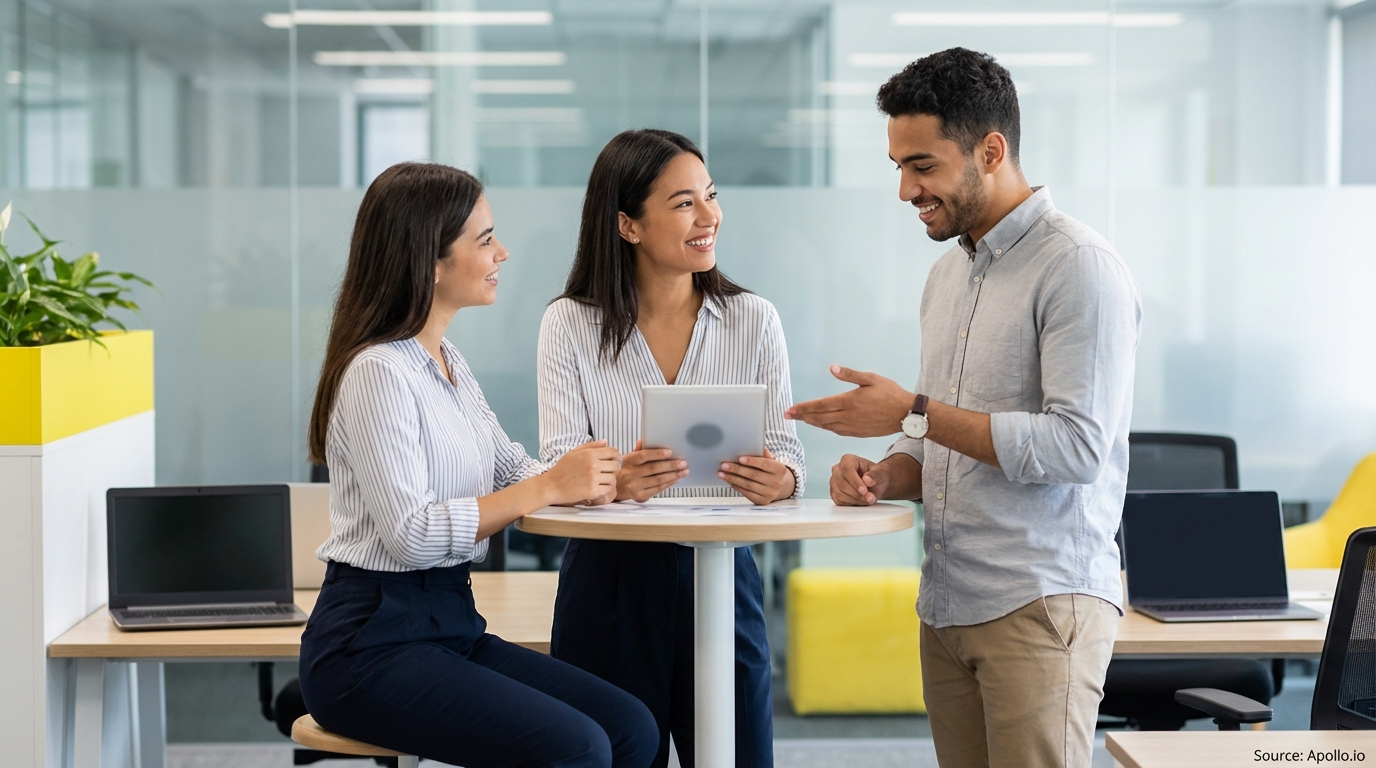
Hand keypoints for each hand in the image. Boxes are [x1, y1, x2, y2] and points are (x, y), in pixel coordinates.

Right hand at [543, 441, 620, 505]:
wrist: (551, 486)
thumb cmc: (562, 469)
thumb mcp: (574, 453)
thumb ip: (591, 446)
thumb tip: (606, 441)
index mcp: (589, 454)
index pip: (613, 452)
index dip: (615, 456)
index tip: (611, 461)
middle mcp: (593, 465)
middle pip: (615, 465)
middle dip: (612, 468)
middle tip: (605, 472)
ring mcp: (593, 479)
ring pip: (613, 478)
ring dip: (609, 480)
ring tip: (601, 481)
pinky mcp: (592, 491)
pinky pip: (609, 489)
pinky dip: (606, 489)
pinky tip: (599, 488)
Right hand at [617, 439, 688, 501]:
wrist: (618, 486)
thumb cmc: (629, 468)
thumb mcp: (630, 458)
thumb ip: (638, 450)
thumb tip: (642, 440)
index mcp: (629, 461)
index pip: (643, 456)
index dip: (657, 454)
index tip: (670, 452)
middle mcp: (631, 474)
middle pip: (653, 469)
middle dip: (670, 465)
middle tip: (683, 463)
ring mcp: (635, 486)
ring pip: (658, 480)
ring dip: (673, 475)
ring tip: (684, 471)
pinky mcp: (640, 495)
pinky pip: (658, 489)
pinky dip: (669, 483)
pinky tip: (676, 478)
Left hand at [719, 448, 795, 504]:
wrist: (782, 487)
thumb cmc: (772, 471)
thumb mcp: (772, 461)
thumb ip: (764, 454)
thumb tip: (756, 447)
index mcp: (780, 469)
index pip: (764, 464)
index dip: (752, 461)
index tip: (740, 458)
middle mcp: (776, 482)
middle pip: (753, 475)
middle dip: (737, 470)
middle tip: (724, 465)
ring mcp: (770, 493)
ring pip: (748, 485)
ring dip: (733, 479)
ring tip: (722, 473)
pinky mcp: (763, 501)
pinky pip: (747, 493)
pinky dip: (736, 486)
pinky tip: (729, 481)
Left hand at [784, 365, 912, 436]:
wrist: (906, 415)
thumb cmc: (890, 393)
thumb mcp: (871, 378)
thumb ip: (850, 374)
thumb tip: (832, 368)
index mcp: (849, 401)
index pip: (819, 405)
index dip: (802, 408)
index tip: (789, 410)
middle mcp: (848, 416)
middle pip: (819, 418)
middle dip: (802, 416)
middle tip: (788, 415)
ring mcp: (853, 427)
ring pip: (827, 426)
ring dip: (813, 423)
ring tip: (803, 419)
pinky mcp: (858, 433)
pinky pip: (837, 432)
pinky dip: (827, 428)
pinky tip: (823, 424)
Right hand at [830, 454, 889, 505]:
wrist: (874, 484)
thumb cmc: (875, 476)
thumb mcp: (880, 473)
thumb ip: (875, 475)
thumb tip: (867, 480)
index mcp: (847, 460)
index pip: (847, 469)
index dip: (855, 482)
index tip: (864, 491)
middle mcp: (838, 470)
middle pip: (842, 483)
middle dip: (857, 494)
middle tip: (870, 498)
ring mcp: (834, 482)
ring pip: (840, 493)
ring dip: (856, 499)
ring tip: (868, 499)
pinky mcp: (834, 493)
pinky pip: (839, 500)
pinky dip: (852, 503)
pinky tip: (861, 500)